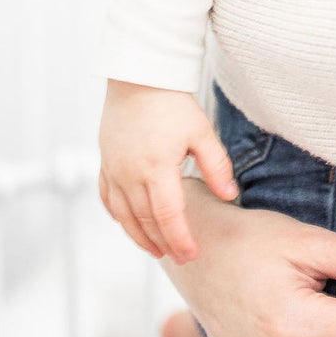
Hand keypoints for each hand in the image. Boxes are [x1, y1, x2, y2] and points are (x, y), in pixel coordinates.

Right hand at [98, 79, 239, 263]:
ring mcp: (114, 169)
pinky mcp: (105, 163)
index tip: (191, 255)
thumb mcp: (202, 132)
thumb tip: (230, 196)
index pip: (167, 216)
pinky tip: (130, 225)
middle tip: (180, 259)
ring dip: (140, 236)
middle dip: (164, 243)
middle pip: (145, 221)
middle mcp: (130, 173)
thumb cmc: (173, 102)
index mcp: (156, 167)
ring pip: (124, 215)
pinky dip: (119, 216)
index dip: (180, 239)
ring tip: (157, 251)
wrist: (139, 77)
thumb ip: (216, 166)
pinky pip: (107, 198)